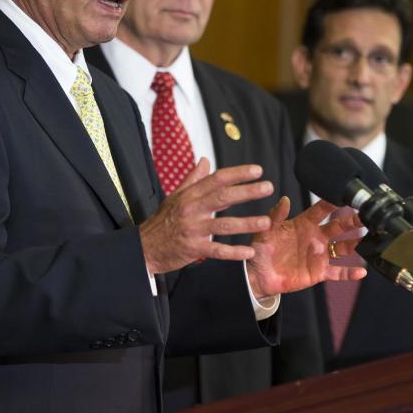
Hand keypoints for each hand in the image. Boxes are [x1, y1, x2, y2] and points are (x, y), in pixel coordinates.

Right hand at [138, 159, 275, 273]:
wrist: (144, 248)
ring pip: (223, 225)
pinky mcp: (193, 249)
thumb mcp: (175, 197)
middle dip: (247, 192)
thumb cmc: (162, 221)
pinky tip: (249, 252)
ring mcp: (192, 229)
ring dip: (246, 223)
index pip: (217, 179)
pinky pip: (216, 250)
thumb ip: (193, 179)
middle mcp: (191, 209)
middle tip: (268, 187)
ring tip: (266, 221)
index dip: (238, 173)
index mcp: (189, 195)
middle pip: (223, 197)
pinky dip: (233, 252)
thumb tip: (205, 160)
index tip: (258, 170)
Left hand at [246, 199, 366, 297]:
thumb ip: (275, 216)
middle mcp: (315, 237)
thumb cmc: (260, 250)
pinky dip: (350, 273)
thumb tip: (284, 199)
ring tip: (368, 237)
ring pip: (343, 247)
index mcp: (303, 224)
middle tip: (364, 214)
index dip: (332, 202)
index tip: (344, 195)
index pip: (321, 210)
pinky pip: (337, 272)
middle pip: (338, 226)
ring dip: (355, 243)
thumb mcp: (264, 231)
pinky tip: (362, 271)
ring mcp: (319, 255)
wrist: (258, 275)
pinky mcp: (319, 272)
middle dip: (351, 220)